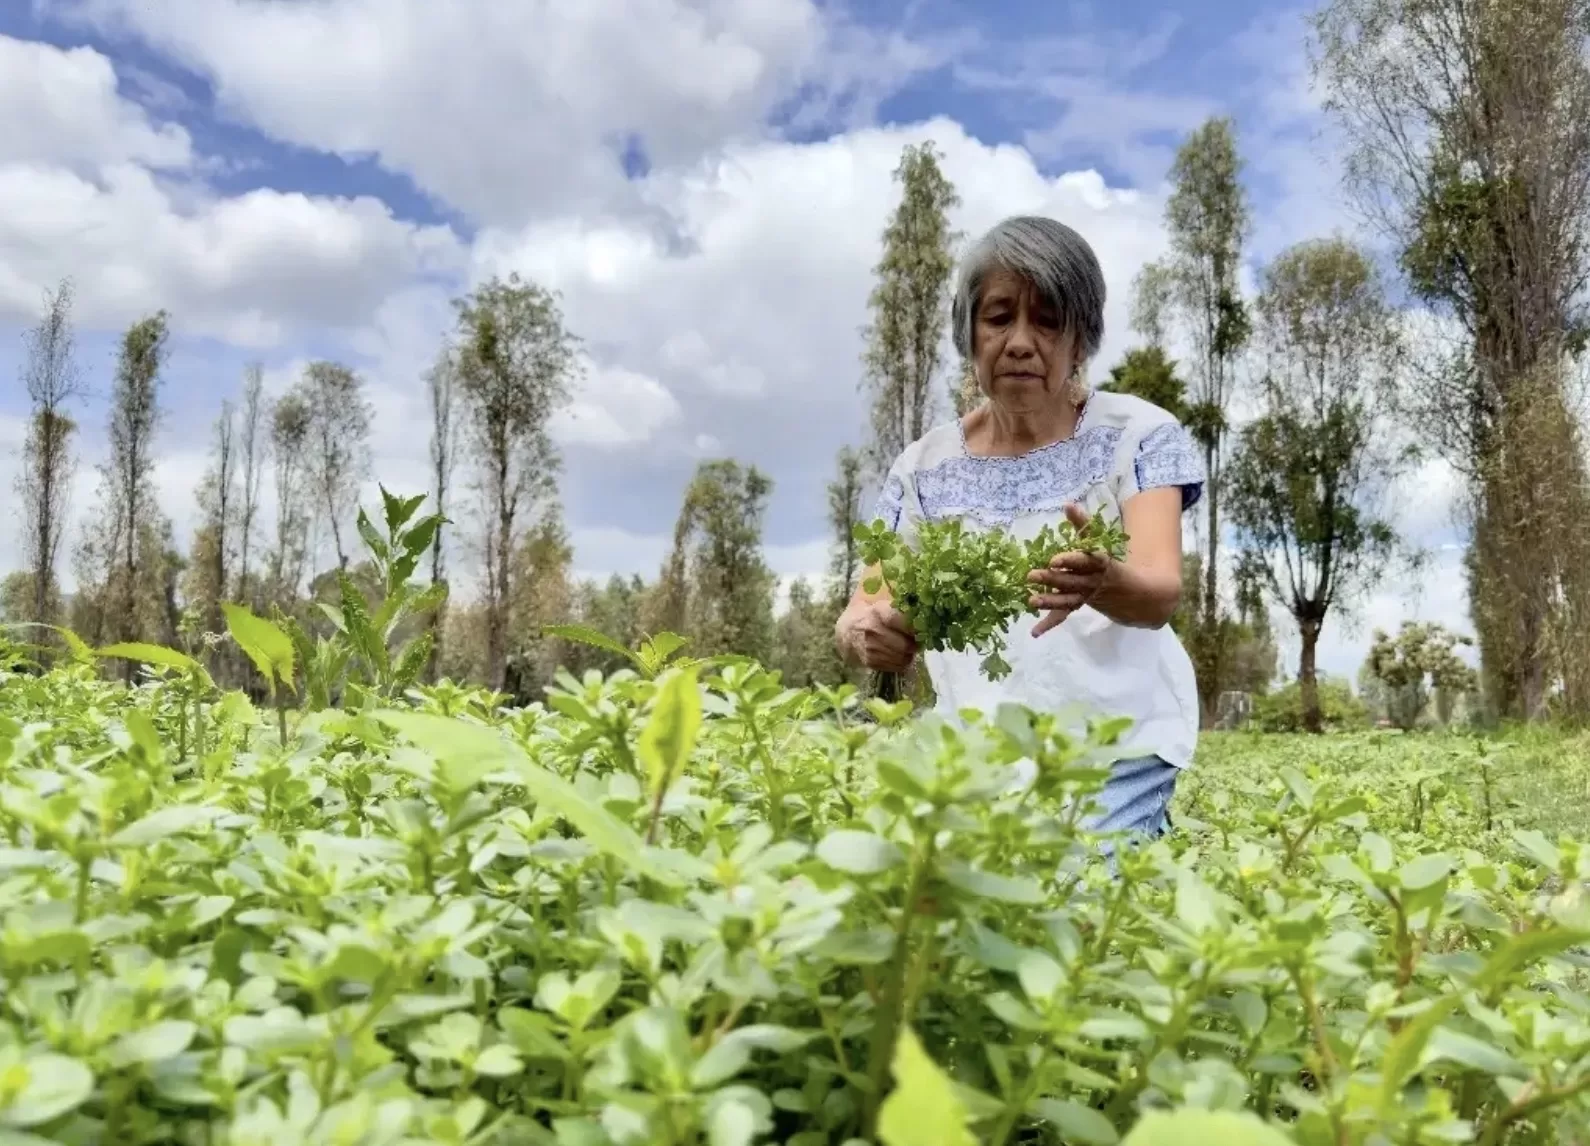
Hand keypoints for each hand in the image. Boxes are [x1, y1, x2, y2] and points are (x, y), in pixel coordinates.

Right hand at [838, 600, 918, 671]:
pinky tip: (898, 655)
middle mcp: (873, 630)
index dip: (915, 628)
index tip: (923, 629)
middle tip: (918, 641)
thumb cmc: (874, 616)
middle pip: (905, 645)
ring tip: (908, 647)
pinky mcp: (870, 661)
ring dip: (910, 654)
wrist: (850, 631)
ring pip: (903, 658)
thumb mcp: (885, 606)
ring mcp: (870, 648)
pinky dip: (902, 662)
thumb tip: (928, 618)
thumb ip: (904, 610)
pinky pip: (896, 667)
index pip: (901, 621)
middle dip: (916, 645)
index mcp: (878, 612)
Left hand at [1028, 502, 1112, 636]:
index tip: (1053, 560)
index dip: (1070, 561)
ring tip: (1031, 601)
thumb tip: (1067, 504)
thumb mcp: (1100, 540)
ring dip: (1049, 601)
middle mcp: (1093, 582)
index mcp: (1100, 563)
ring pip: (1067, 600)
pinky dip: (1050, 623)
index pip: (1085, 561)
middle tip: (1031, 576)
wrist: (1139, 593)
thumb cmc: (1112, 561)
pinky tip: (1035, 632)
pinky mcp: (1081, 605)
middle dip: (1052, 580)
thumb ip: (1082, 524)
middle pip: (1072, 581)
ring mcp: (1087, 596)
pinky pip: (1065, 615)